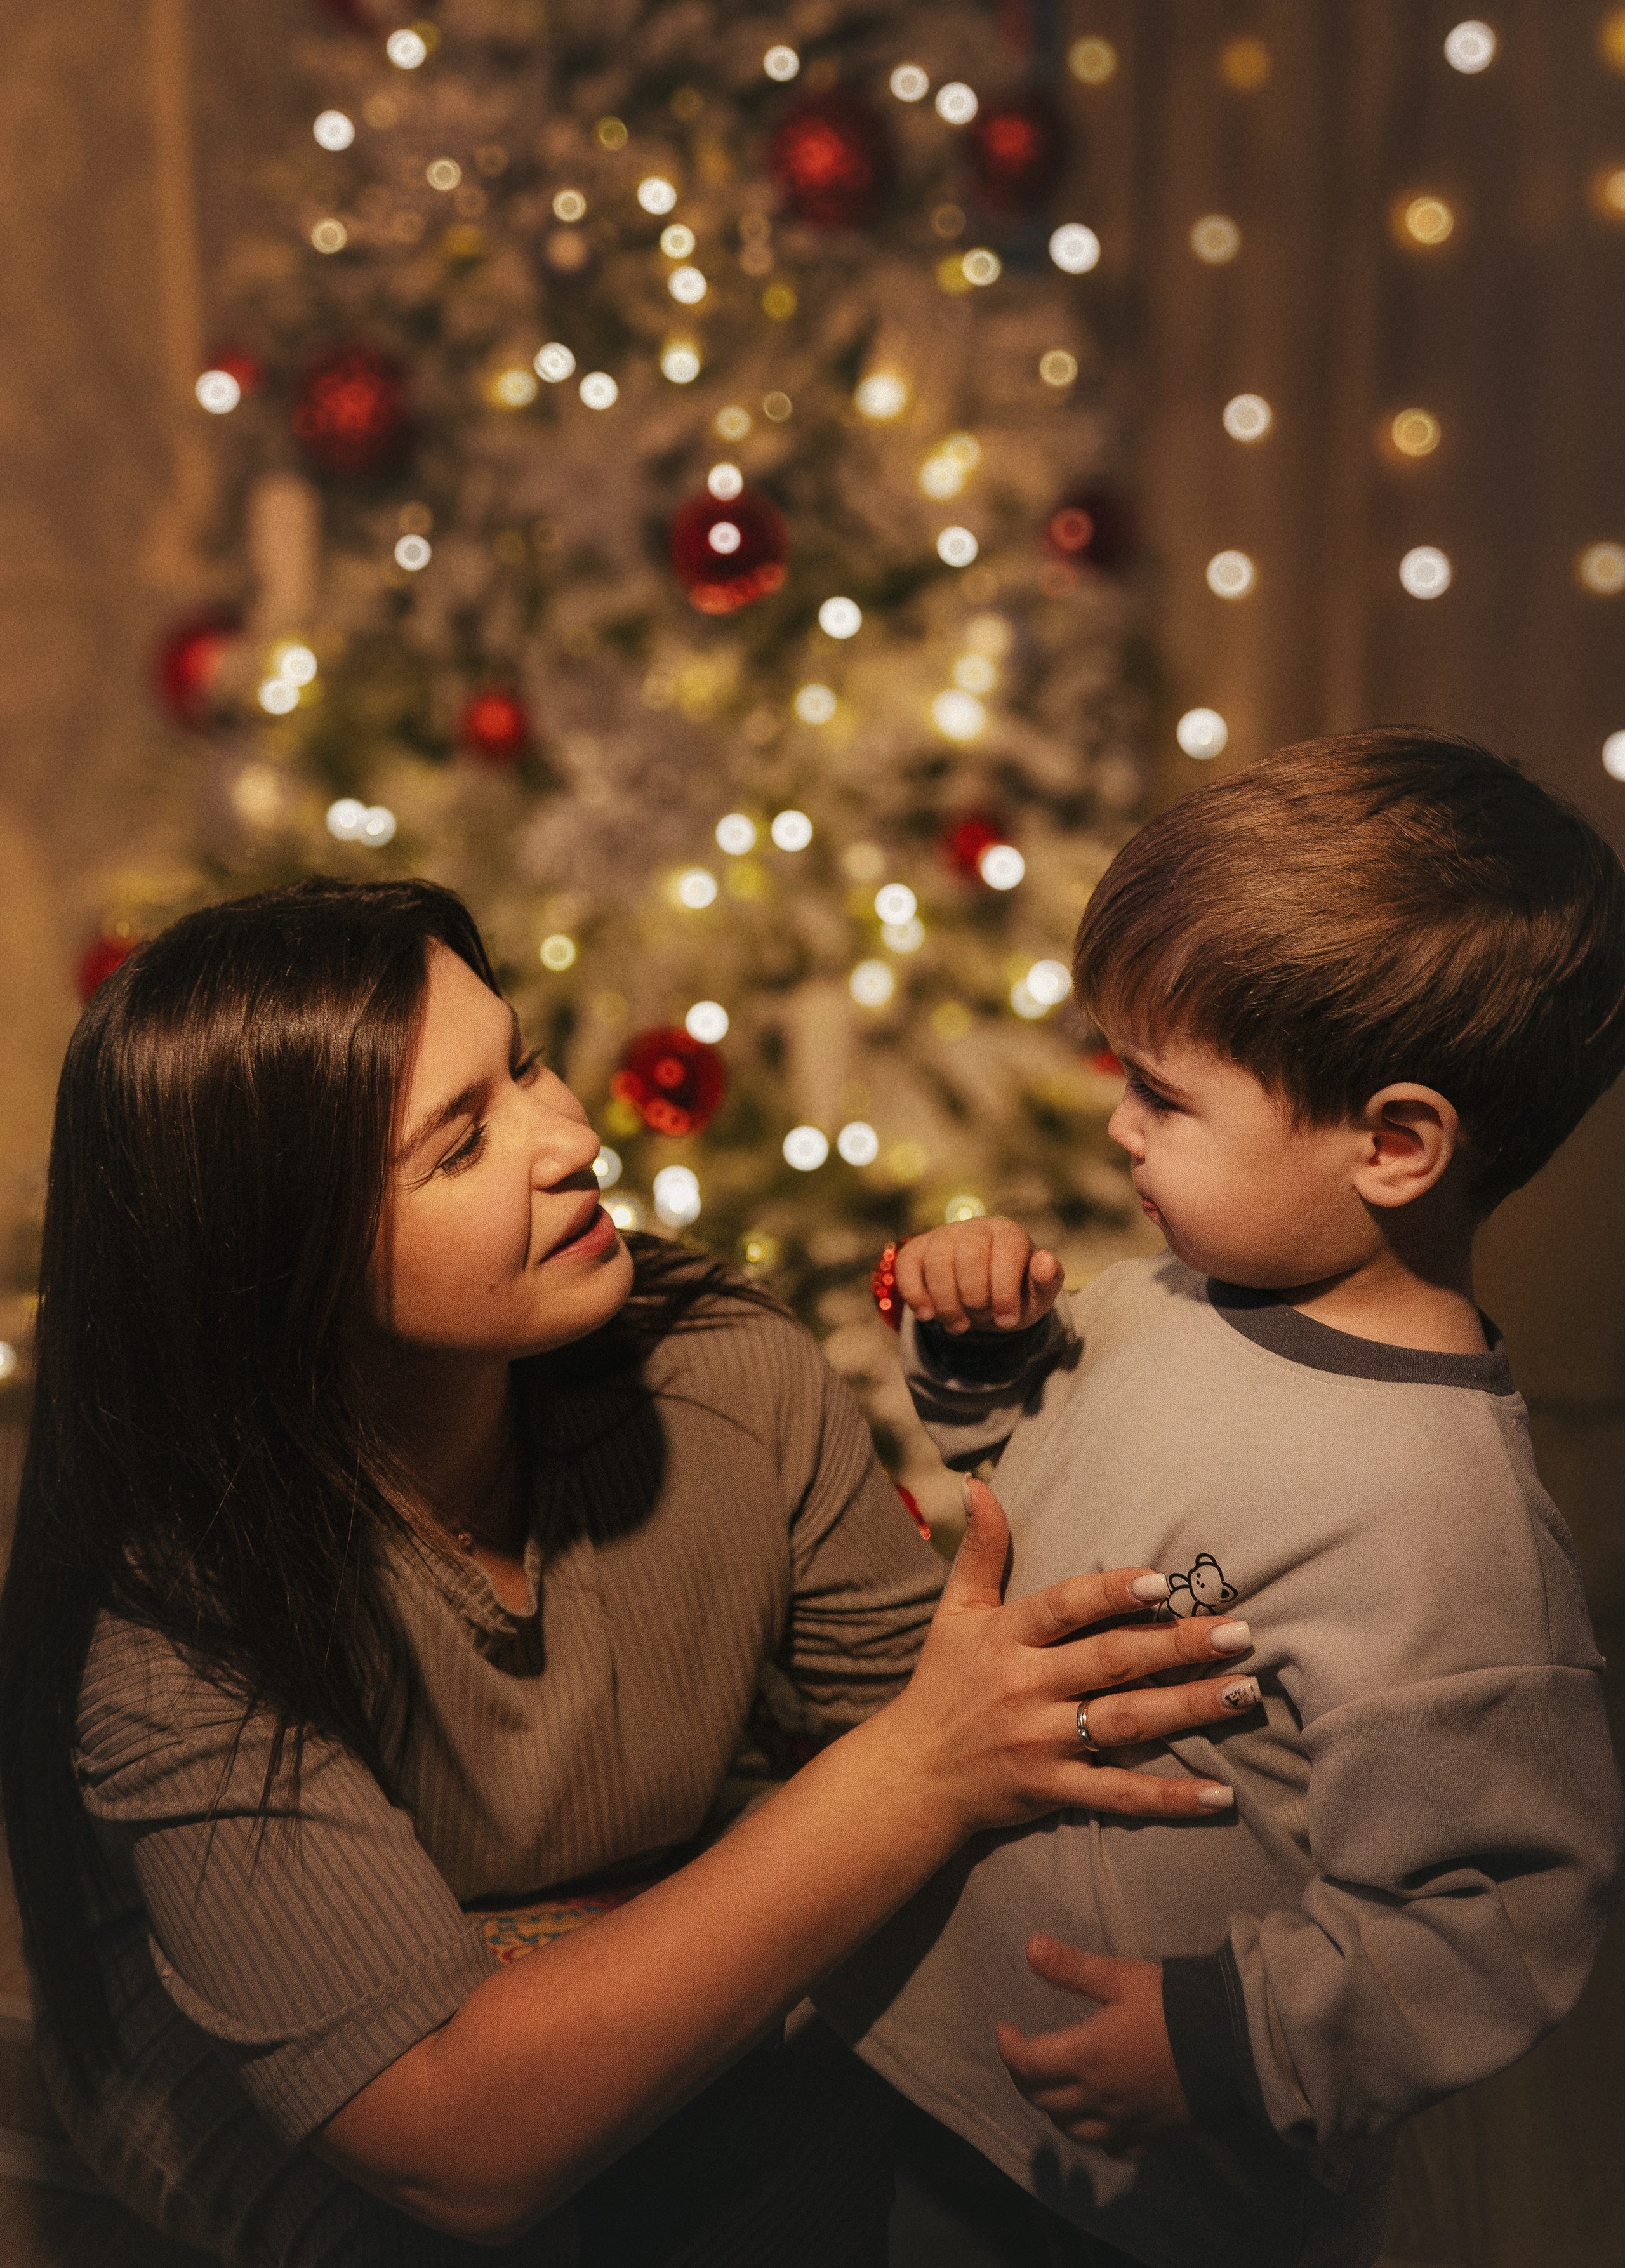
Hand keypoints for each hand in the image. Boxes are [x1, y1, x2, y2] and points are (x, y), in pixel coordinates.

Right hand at [885, 1478, 1257, 1838]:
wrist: (912, 1776)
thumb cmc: (941, 1684)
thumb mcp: (954, 1612)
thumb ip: (979, 1550)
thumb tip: (977, 1484)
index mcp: (1006, 1637)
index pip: (1065, 1608)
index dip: (1113, 1593)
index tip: (1163, 1582)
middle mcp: (1025, 1686)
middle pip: (1111, 1661)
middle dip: (1177, 1646)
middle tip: (1239, 1632)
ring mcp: (1041, 1742)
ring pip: (1126, 1723)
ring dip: (1190, 1709)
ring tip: (1245, 1693)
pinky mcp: (1053, 1790)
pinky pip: (1118, 1795)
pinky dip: (1169, 1798)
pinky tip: (1219, 1794)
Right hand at [894, 1217, 1062, 1334]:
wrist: (986, 1298)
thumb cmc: (1016, 1294)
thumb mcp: (1038, 1295)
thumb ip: (1047, 1280)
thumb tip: (1045, 1262)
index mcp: (1009, 1233)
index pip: (1006, 1253)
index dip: (1005, 1291)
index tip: (1006, 1320)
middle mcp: (975, 1227)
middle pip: (969, 1256)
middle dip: (974, 1297)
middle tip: (981, 1321)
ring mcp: (943, 1235)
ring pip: (937, 1262)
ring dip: (946, 1302)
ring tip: (958, 1327)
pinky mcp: (917, 1249)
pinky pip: (908, 1265)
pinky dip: (915, 1293)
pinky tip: (927, 1316)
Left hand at [998, 1937, 1189, 2159]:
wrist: (1234, 2043)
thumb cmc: (1174, 2005)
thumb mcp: (1122, 1976)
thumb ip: (1073, 1967)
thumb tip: (1029, 1946)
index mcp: (1087, 2057)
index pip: (1028, 2063)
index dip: (1008, 2048)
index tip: (1005, 2029)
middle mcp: (1099, 2098)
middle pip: (1044, 2101)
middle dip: (1024, 2078)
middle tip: (1025, 2053)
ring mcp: (1126, 2121)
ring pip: (1074, 2130)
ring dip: (1054, 2110)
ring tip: (1054, 2085)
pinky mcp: (1153, 2135)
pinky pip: (1115, 2148)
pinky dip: (1099, 2136)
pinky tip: (1101, 2121)